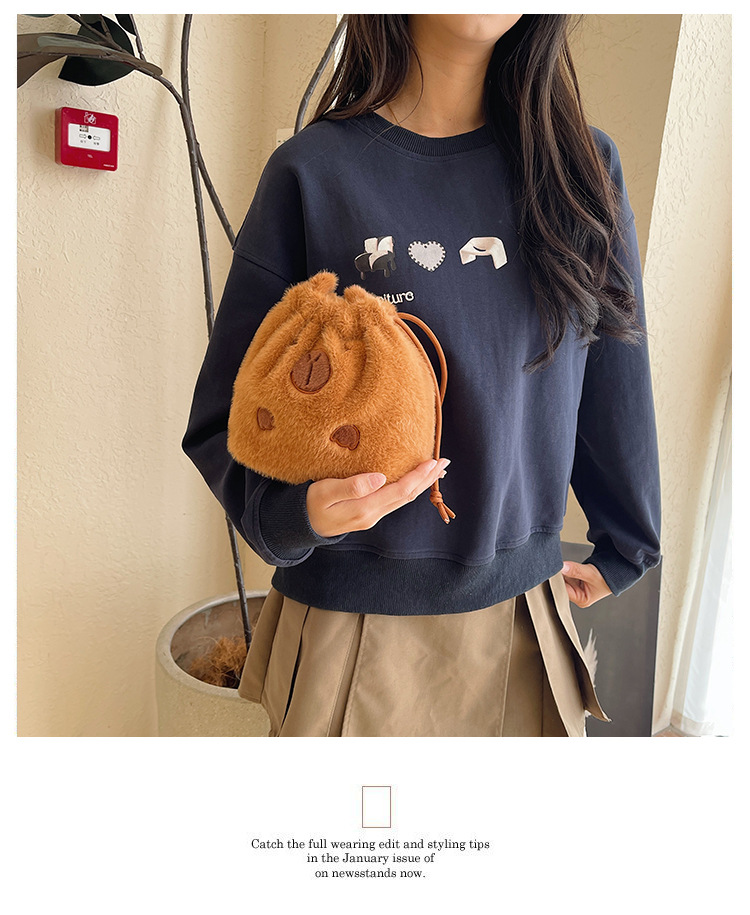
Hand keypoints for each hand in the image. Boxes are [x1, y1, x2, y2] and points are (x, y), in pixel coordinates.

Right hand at [306, 458, 449, 537]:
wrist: (300, 526)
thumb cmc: (309, 504)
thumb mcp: (324, 492)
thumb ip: (352, 485)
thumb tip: (380, 478)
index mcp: (365, 508)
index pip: (400, 490)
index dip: (419, 476)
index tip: (433, 461)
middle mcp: (373, 514)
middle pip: (407, 496)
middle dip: (427, 479)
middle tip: (444, 462)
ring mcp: (372, 516)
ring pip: (403, 499)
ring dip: (421, 484)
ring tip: (435, 470)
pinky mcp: (368, 513)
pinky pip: (395, 500)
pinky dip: (408, 488)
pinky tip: (413, 481)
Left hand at [561, 561, 611, 607]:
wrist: (615, 572)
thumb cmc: (608, 578)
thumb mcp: (591, 573)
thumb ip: (576, 570)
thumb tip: (562, 567)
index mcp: (581, 600)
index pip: (563, 591)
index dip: (557, 581)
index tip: (553, 571)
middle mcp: (577, 595)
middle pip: (561, 585)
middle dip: (559, 576)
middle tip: (557, 567)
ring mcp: (576, 587)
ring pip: (563, 579)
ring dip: (562, 572)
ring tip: (563, 566)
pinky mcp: (575, 580)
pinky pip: (566, 574)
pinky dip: (565, 569)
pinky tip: (565, 566)